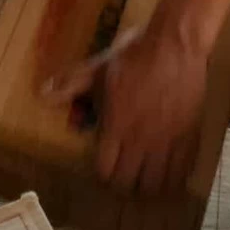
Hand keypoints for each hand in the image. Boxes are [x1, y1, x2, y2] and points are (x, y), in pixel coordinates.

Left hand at [47, 15, 207, 193]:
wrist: (175, 43)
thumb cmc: (134, 55)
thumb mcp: (98, 68)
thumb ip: (71, 85)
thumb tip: (41, 95)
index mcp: (116, 126)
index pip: (105, 170)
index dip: (102, 173)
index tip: (102, 168)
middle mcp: (140, 140)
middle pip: (128, 182)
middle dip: (122, 183)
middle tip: (122, 176)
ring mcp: (166, 141)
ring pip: (155, 183)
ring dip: (146, 185)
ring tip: (143, 178)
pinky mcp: (188, 136)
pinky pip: (181, 171)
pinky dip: (173, 178)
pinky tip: (168, 173)